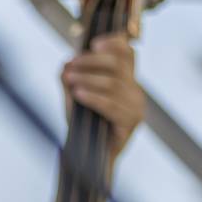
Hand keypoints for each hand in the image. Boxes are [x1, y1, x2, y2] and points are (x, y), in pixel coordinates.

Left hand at [63, 34, 144, 155]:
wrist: (90, 157)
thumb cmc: (84, 126)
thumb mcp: (74, 97)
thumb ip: (71, 79)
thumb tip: (64, 63)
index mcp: (126, 80)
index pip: (128, 53)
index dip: (114, 43)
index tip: (94, 44)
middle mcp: (135, 91)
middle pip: (118, 65)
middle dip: (90, 62)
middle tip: (69, 66)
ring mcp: (136, 107)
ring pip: (113, 84)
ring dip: (88, 79)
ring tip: (69, 79)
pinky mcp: (131, 122)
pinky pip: (111, 105)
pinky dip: (93, 97)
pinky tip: (78, 94)